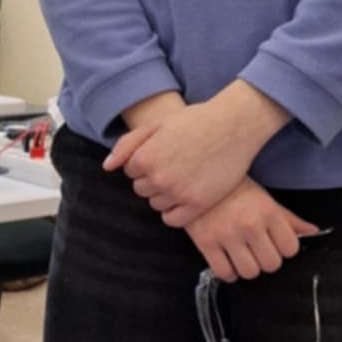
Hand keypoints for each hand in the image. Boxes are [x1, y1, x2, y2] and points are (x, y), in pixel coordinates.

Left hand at [105, 83, 288, 224]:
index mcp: (145, 157)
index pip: (131, 172)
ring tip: (184, 176)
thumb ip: (127, 145)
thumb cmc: (195, 121)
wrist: (234, 125)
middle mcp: (158, 178)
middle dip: (154, 179)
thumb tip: (107, 167)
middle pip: (142, 190)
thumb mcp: (156, 125)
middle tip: (176, 164)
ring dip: (165, 194)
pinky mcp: (198, 204)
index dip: (146, 162)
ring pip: (156, 204)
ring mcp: (178, 193)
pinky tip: (186, 196)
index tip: (164, 153)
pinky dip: (175, 211)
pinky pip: (173, 220)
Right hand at [184, 177, 319, 283]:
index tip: (275, 243)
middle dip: (266, 259)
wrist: (196, 177)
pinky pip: (224, 273)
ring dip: (248, 267)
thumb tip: (312, 232)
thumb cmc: (233, 188)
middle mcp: (249, 224)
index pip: (290, 248)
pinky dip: (228, 272)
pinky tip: (228, 260)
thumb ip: (288, 219)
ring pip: (250, 272)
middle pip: (272, 264)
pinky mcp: (205, 242)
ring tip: (242, 255)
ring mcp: (226, 235)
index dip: (284, 248)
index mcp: (268, 211)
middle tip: (257, 250)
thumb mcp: (264, 198)